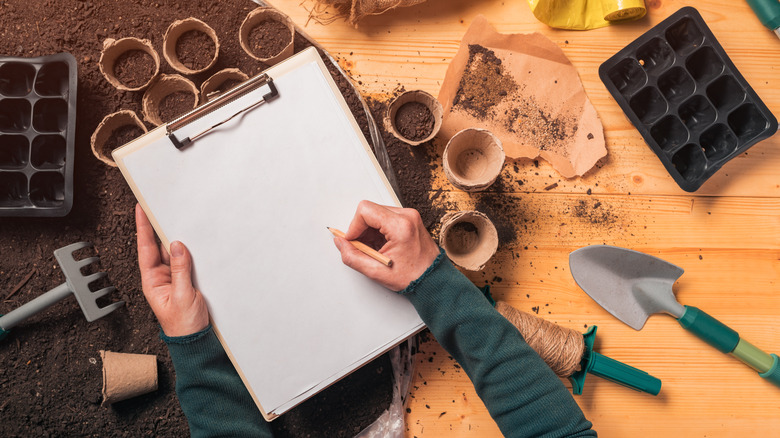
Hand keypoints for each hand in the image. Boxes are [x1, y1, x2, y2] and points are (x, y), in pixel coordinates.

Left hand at [135, 204, 208, 336]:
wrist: (195, 340)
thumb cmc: (183, 325)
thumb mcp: (182, 296)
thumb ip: (180, 269)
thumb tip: (176, 246)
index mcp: (152, 281)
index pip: (146, 249)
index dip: (143, 228)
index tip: (140, 210)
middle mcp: (161, 277)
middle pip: (158, 246)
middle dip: (159, 227)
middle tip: (159, 207)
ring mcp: (174, 277)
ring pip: (173, 252)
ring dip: (176, 237)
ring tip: (176, 218)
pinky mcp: (187, 280)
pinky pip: (185, 260)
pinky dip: (188, 249)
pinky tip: (191, 240)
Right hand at [333, 200, 440, 290]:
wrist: (433, 280)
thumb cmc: (413, 277)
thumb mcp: (376, 271)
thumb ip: (352, 256)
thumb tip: (340, 243)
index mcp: (401, 226)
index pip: (365, 210)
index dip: (354, 226)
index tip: (352, 240)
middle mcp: (407, 216)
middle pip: (371, 211)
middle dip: (361, 229)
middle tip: (362, 248)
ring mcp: (410, 216)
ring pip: (377, 213)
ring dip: (369, 231)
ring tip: (374, 249)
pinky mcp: (410, 220)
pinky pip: (386, 218)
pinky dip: (378, 231)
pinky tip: (381, 246)